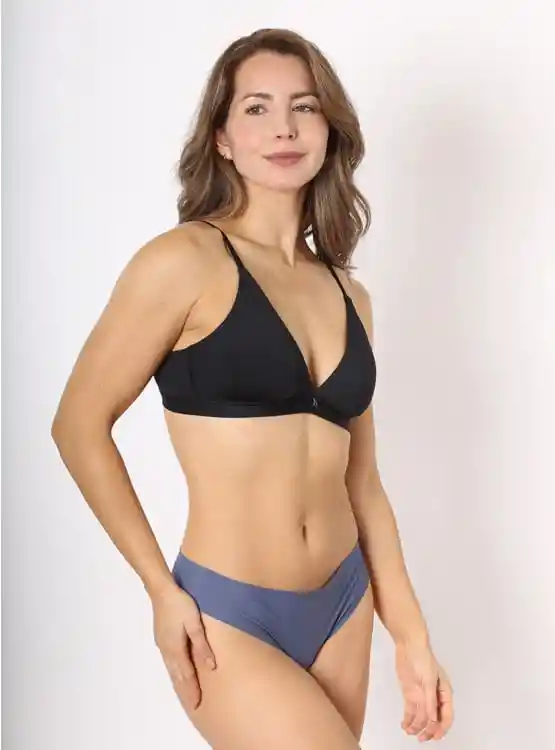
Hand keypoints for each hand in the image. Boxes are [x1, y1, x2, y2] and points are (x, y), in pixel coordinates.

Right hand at [151, 583, 216, 711]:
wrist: (161, 590)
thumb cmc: (181, 604)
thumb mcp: (195, 623)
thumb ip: (202, 645)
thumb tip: (211, 667)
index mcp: (176, 649)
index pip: (186, 676)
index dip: (192, 691)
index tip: (197, 706)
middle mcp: (168, 650)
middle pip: (178, 676)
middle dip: (186, 691)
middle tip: (193, 706)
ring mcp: (163, 644)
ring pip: (172, 670)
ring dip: (180, 683)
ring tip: (186, 695)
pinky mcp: (162, 638)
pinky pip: (170, 662)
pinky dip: (175, 672)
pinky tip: (178, 673)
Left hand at [395, 640, 453, 741]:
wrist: (408, 646)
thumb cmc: (423, 659)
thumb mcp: (429, 681)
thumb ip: (431, 701)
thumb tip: (433, 720)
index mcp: (444, 693)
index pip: (446, 715)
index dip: (442, 728)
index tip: (435, 737)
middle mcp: (434, 697)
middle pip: (434, 719)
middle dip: (429, 730)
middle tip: (421, 738)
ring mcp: (422, 696)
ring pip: (422, 717)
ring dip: (417, 726)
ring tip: (409, 731)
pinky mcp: (411, 694)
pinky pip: (411, 711)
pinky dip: (408, 720)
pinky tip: (405, 725)